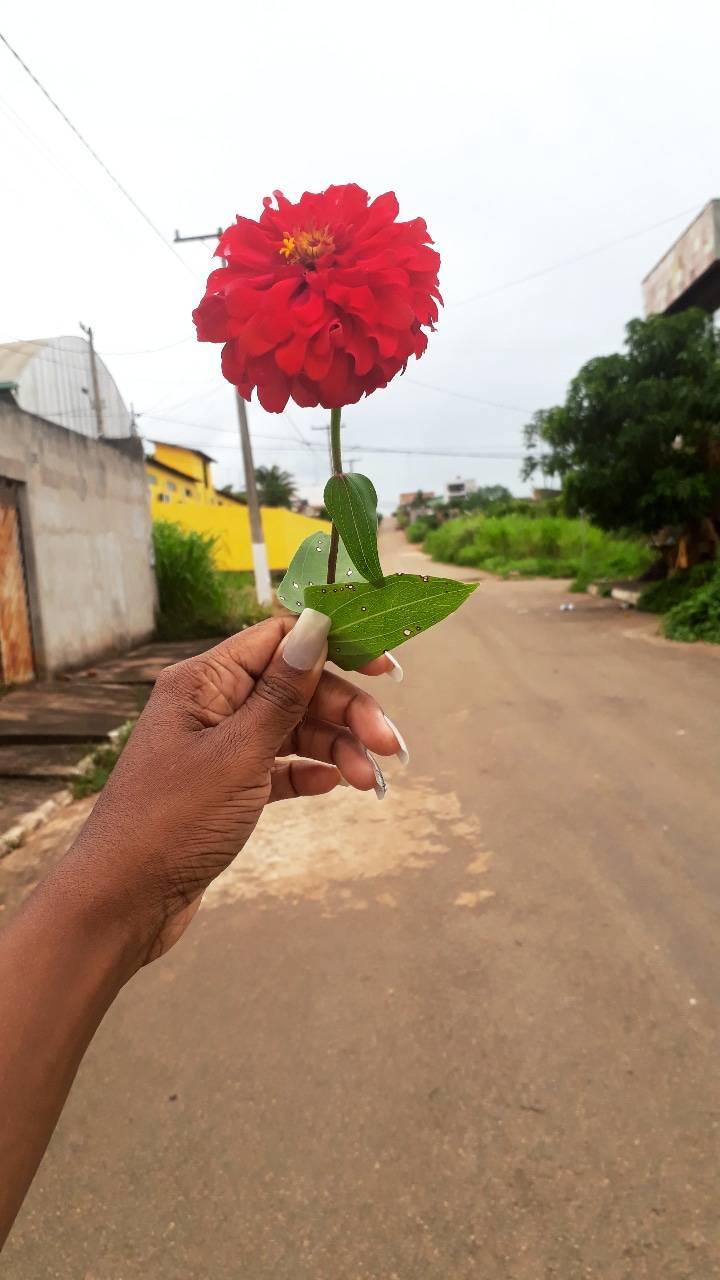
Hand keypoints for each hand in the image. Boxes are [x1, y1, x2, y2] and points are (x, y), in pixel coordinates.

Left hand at [63, 611, 405, 968]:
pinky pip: (280, 766)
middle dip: (347, 712)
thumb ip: (282, 693)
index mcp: (203, 682)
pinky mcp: (226, 788)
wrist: (124, 904)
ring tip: (369, 781)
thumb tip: (317, 628)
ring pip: (294, 730)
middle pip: (297, 688)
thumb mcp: (237, 753)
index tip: (384, 669)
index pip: (281, 640)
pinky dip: (310, 772)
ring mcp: (218, 748)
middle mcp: (210, 706)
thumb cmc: (169, 824)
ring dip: (337, 748)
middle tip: (389, 745)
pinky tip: (335, 786)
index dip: (335, 646)